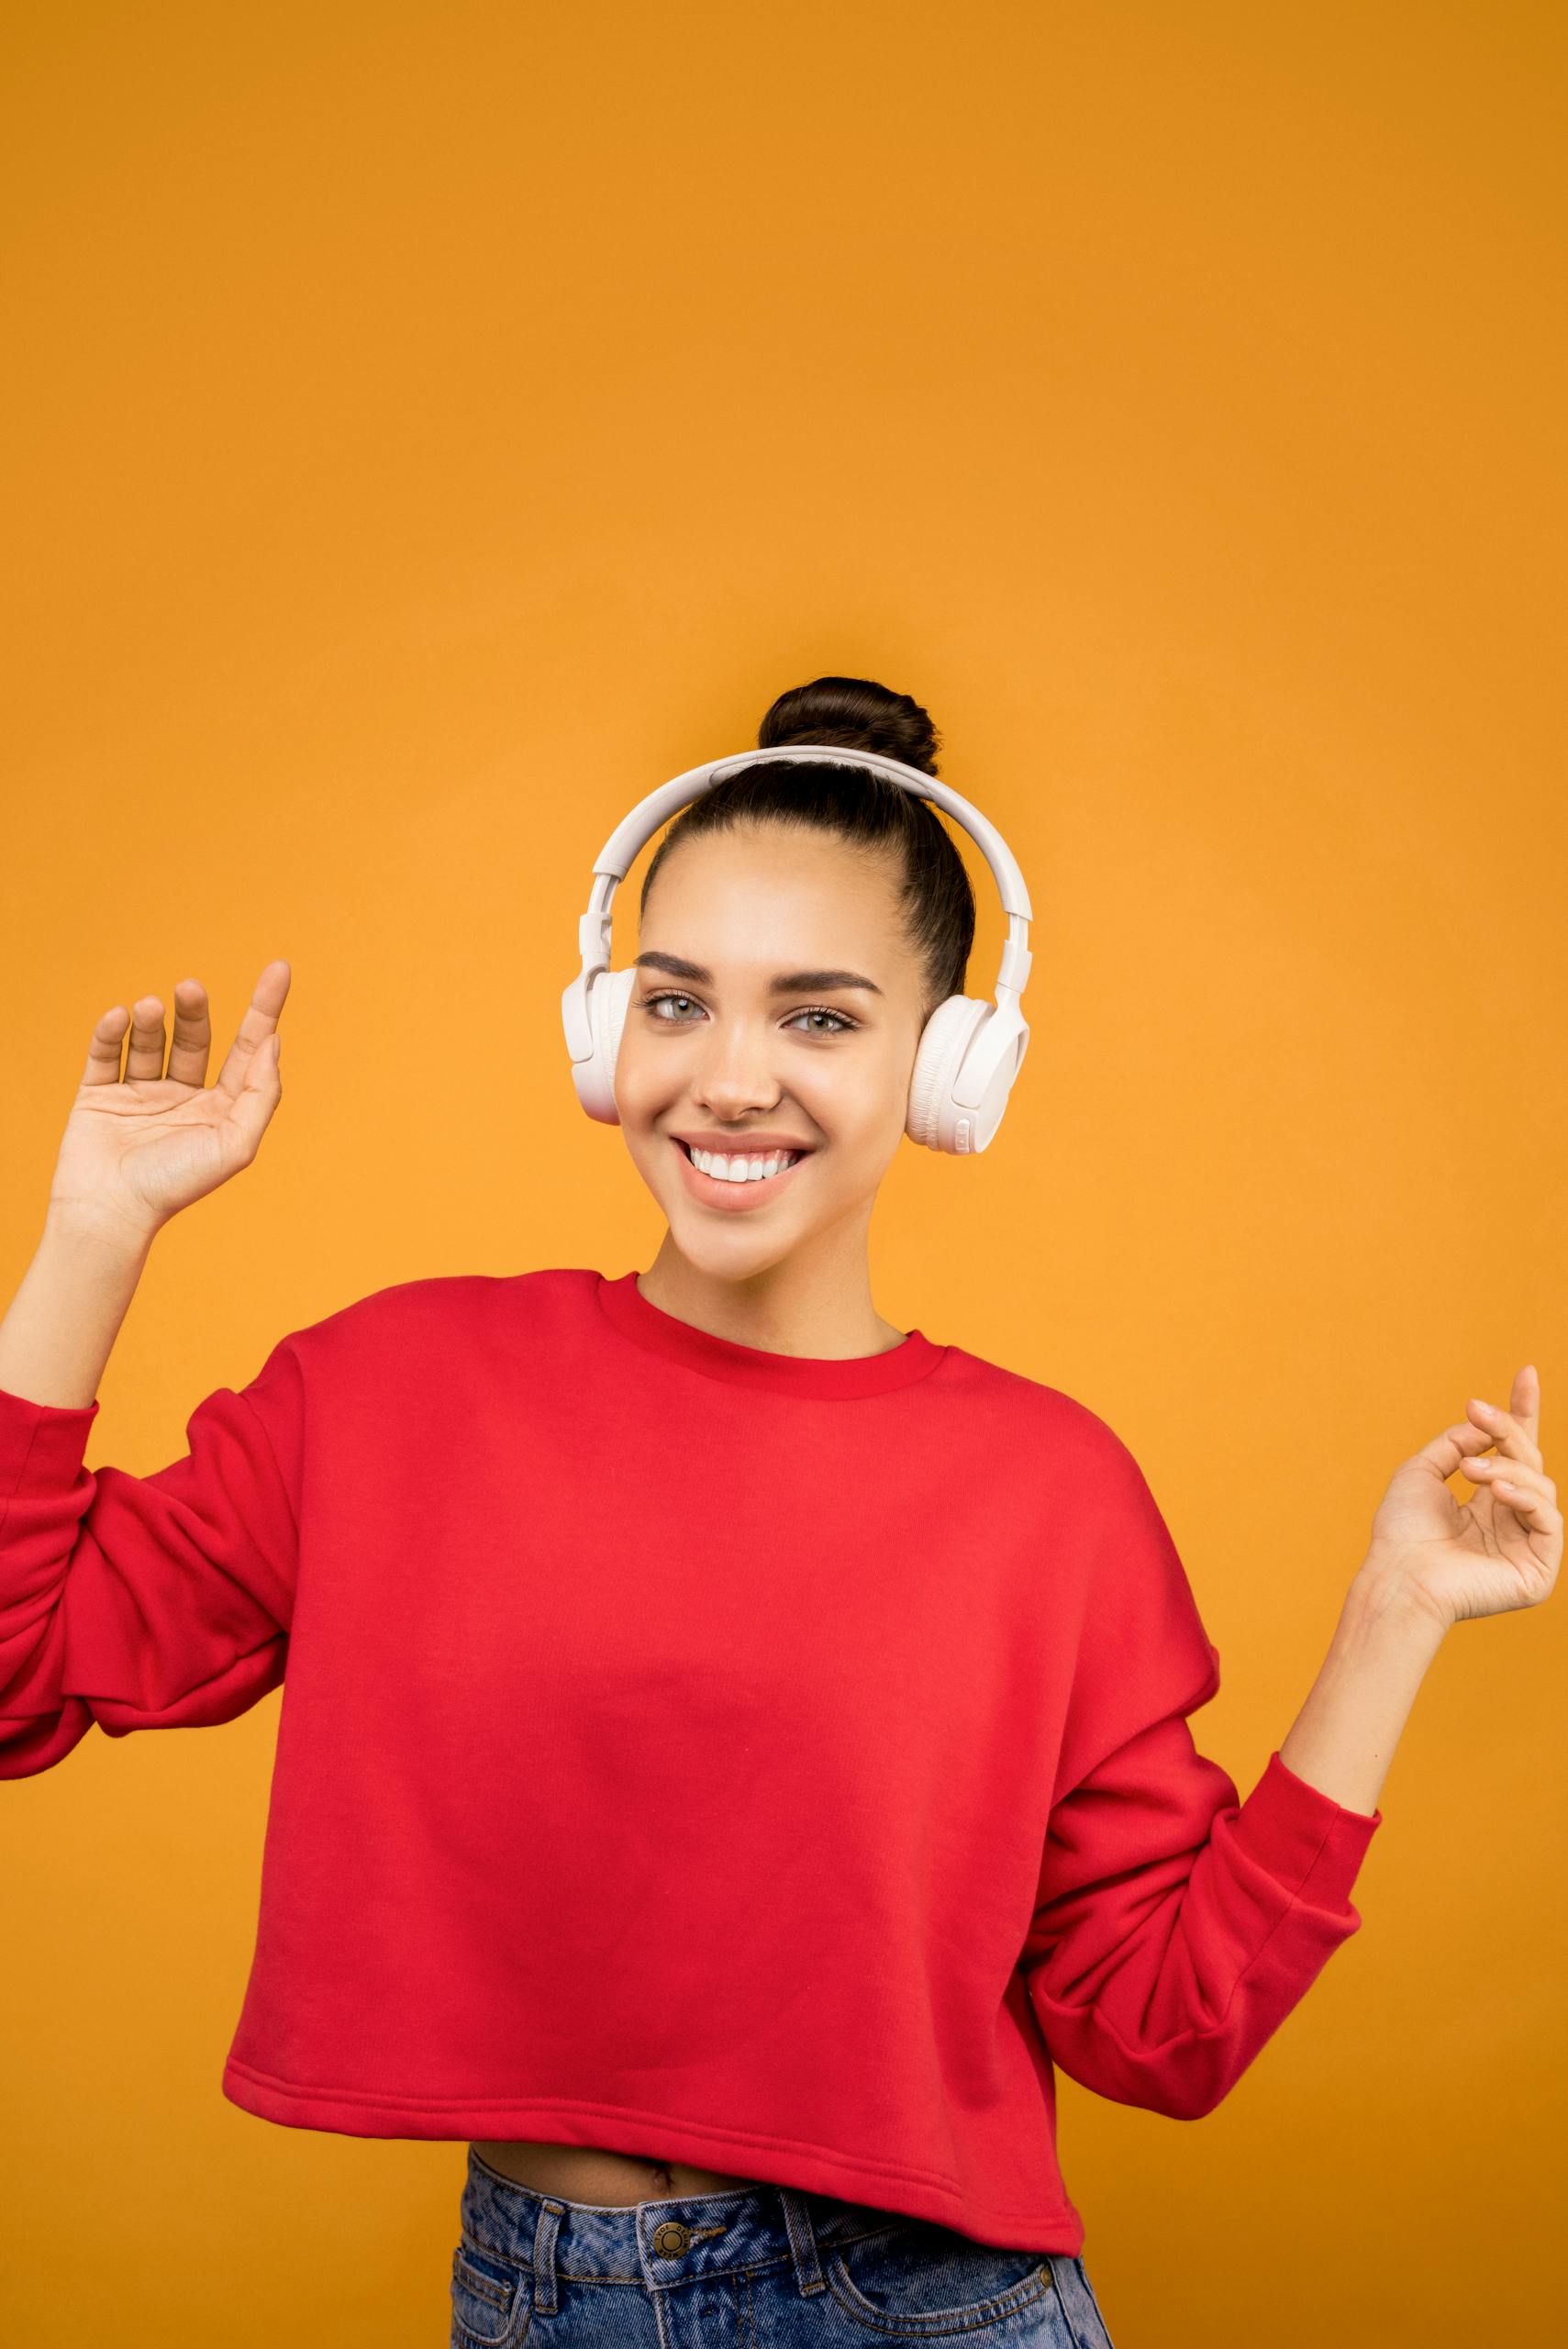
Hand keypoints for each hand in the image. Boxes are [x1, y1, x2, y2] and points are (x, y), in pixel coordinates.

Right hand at [46, 962, 289, 1243]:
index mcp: (220, 1109)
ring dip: (152, 1020)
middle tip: (190, 988)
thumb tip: (273, 1044)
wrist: (110, 1212)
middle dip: (194, 1011)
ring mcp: (140, 1095)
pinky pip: (105, 1054)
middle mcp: (183, 1098)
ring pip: (150, 1042)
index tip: (279, 968)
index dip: (264, 1009)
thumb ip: (260, 1094)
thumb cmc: (177, 1185)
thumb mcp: (236, 1144)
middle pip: (195, 1038)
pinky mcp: (99, 1096)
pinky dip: (110, 1032)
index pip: (246, 1048)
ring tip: (151, 1007)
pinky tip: (119, 1017)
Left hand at [1363, 1367, 1560, 1629]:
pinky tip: (1496, 1491)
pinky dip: (1525, 1498)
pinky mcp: (1538, 1571)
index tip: (1527, 1372)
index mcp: (1486, 1501)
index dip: (1521, 1414)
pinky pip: (1550, 1521)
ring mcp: (1527, 1545)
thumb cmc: (1401, 1533)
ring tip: (1472, 1471)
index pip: (1514, 1453)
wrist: (1399, 1578)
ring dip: (1507, 1468)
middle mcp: (1510, 1520)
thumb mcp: (1422, 1472)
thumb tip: (1485, 1425)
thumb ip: (1456, 1443)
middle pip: (1528, 1461)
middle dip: (1507, 1431)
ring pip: (1541, 1485)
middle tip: (1477, 1411)